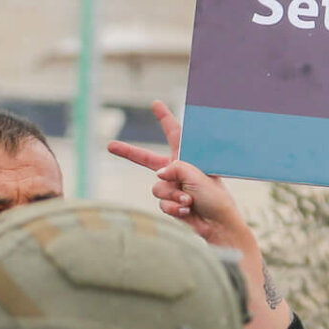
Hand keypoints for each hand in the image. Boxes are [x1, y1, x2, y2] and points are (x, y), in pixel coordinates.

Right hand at [106, 101, 254, 248]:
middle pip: (147, 160)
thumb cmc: (214, 196)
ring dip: (173, 195)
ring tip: (190, 200)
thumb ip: (174, 168)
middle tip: (110, 145)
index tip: (156, 104)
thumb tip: (159, 176)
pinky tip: (187, 210)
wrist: (218, 224)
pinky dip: (173, 207)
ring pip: (157, 188)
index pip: (174, 134)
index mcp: (188, 158)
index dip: (164, 118)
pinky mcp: (170, 204)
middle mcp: (178, 171)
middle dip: (129, 153)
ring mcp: (173, 187)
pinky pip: (161, 203)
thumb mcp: (196, 174)